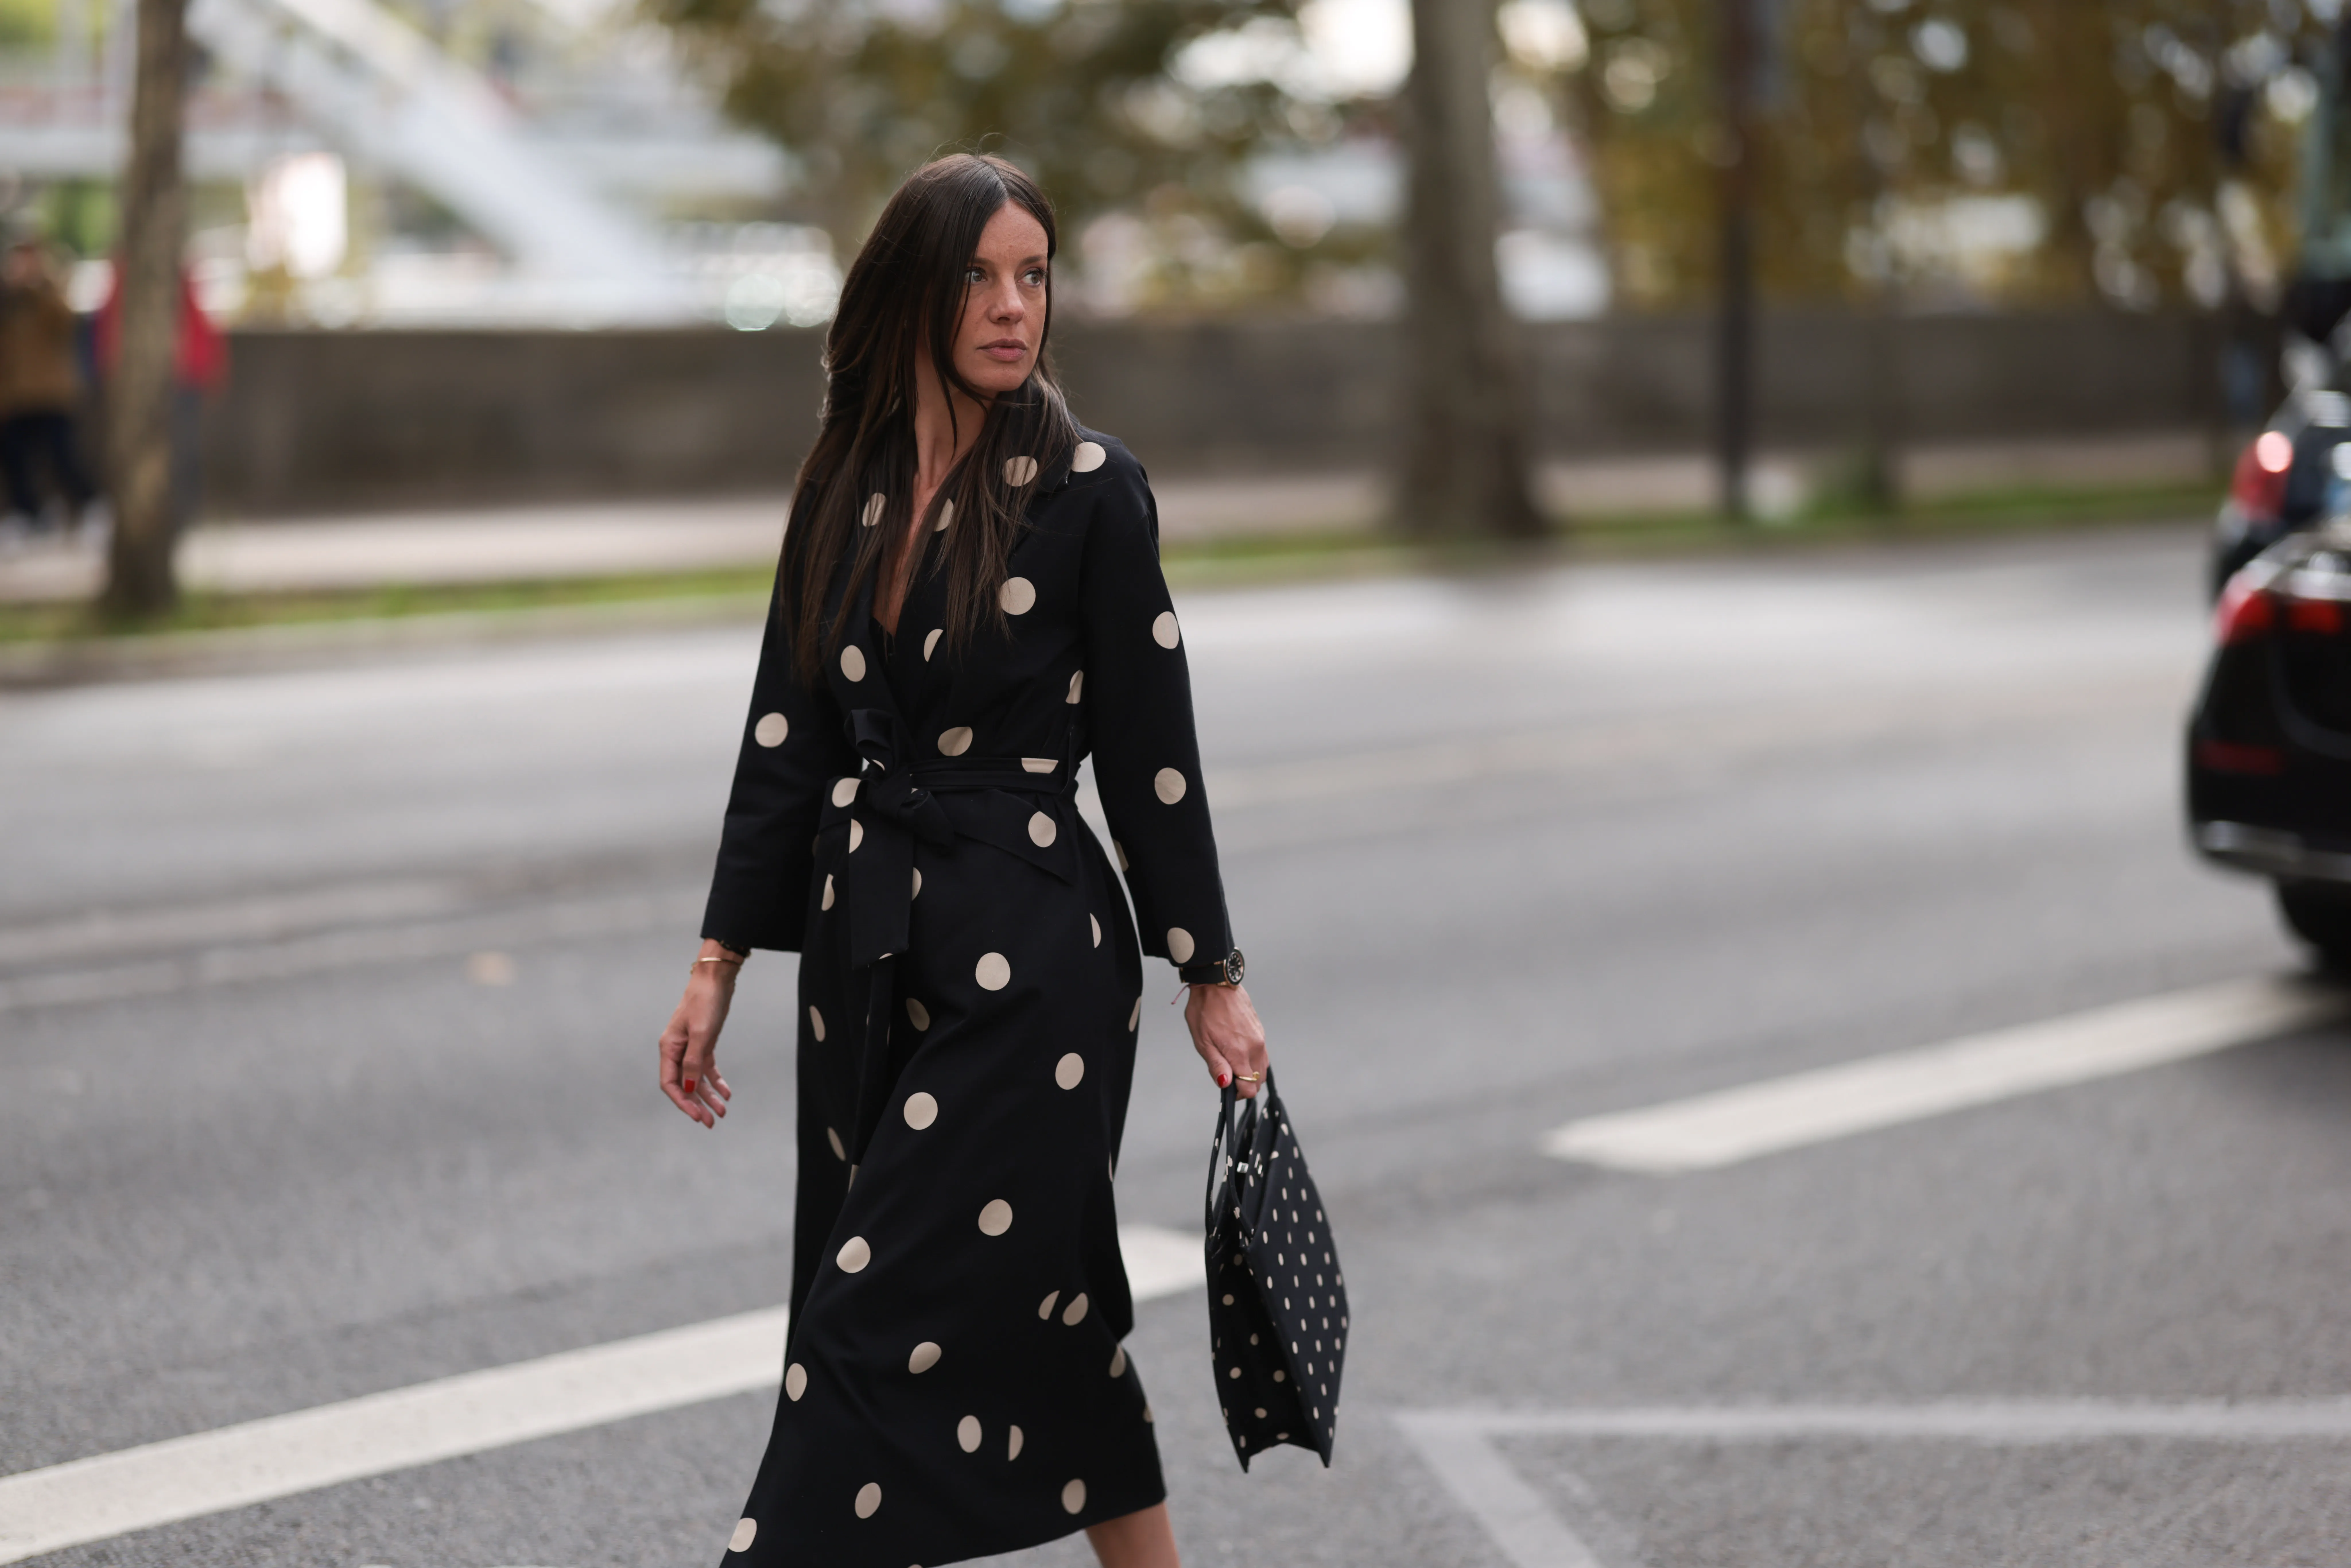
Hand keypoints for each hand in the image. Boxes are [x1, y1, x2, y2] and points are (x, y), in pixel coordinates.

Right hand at [660, 943, 739, 1127]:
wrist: (716, 979)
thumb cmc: (705, 1001)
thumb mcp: (702, 1033)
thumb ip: (694, 1062)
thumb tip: (690, 1087)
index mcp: (669, 1048)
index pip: (670, 1084)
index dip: (682, 1102)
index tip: (696, 1117)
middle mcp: (677, 1050)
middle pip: (684, 1085)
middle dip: (696, 1105)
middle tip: (711, 1122)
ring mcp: (690, 1047)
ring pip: (697, 1079)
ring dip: (708, 1096)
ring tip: (722, 1112)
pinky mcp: (704, 1043)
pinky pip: (707, 1068)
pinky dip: (715, 1081)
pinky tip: (726, 1093)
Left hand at [1184, 981, 1266, 1098]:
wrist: (1216, 984)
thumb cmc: (1205, 1011)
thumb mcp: (1203, 1041)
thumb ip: (1216, 1065)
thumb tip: (1226, 1084)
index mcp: (1240, 1052)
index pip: (1249, 1088)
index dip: (1237, 1094)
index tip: (1227, 1089)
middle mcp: (1255, 1047)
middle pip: (1258, 1081)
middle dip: (1244, 1085)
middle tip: (1227, 1075)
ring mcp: (1260, 1039)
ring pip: (1262, 1068)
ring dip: (1250, 1073)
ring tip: (1232, 1063)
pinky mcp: (1261, 1031)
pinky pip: (1262, 1055)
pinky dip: (1253, 1061)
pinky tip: (1239, 1052)